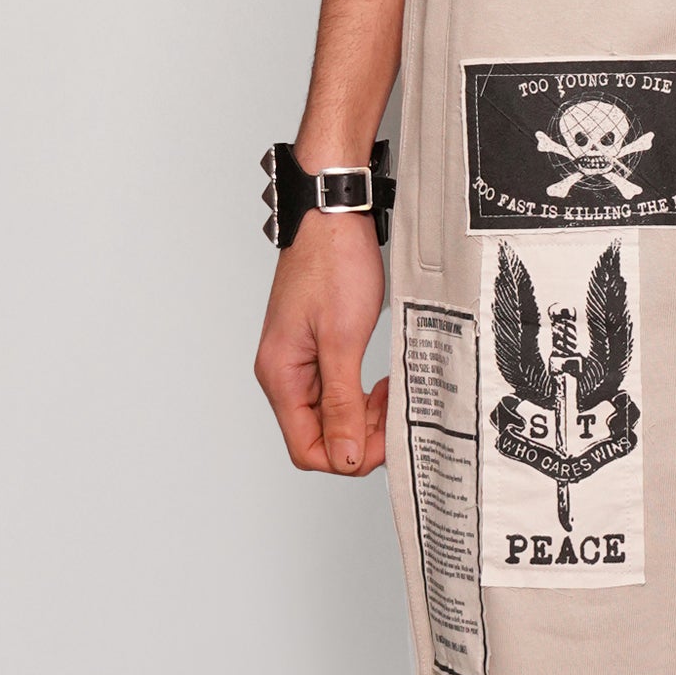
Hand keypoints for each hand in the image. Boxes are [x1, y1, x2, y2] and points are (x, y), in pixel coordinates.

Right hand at [253, 213, 389, 474]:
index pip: (306, 449)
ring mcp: (298, 364)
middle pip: (319, 438)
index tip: (382, 440)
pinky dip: (361, 398)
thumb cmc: (332, 264)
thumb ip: (341, 403)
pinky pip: (336, 393)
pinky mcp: (315, 351)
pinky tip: (381, 387)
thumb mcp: (342, 341)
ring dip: (363, 418)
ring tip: (390, 397)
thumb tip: (343, 456)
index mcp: (281, 376)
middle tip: (394, 416)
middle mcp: (283, 374)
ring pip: (330, 418)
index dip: (347, 456)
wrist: (332, 217)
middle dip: (360, 436)